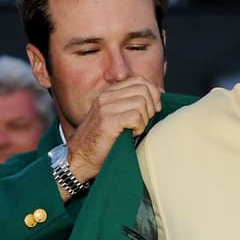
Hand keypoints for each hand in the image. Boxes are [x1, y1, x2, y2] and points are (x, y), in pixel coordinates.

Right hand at [63, 75, 162, 196]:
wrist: (80, 158)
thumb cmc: (104, 142)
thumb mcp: (118, 117)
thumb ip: (133, 104)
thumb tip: (159, 93)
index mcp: (110, 93)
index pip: (140, 80)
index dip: (153, 93)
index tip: (154, 110)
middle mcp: (106, 97)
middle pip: (144, 89)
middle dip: (151, 107)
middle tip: (144, 123)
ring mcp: (106, 108)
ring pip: (141, 102)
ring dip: (145, 119)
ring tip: (135, 130)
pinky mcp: (107, 121)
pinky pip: (136, 116)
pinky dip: (139, 127)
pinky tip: (131, 134)